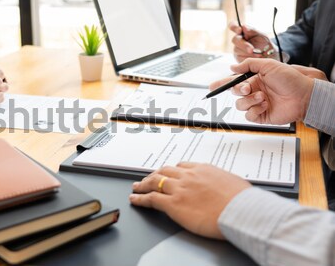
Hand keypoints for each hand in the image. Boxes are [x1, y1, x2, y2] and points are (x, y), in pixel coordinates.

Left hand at [130, 163, 250, 238]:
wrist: (242, 211)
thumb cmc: (244, 201)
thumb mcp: (235, 184)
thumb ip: (223, 184)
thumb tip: (227, 189)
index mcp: (203, 169)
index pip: (182, 166)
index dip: (172, 170)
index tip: (168, 173)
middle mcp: (189, 176)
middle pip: (165, 171)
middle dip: (155, 174)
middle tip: (148, 178)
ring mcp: (179, 189)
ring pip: (154, 182)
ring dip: (143, 184)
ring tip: (136, 187)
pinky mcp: (173, 204)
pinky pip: (152, 199)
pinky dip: (140, 198)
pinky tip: (135, 199)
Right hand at [210, 58, 315, 124]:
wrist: (303, 95)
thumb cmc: (290, 79)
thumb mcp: (269, 65)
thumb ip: (248, 65)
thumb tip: (232, 68)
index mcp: (254, 79)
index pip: (234, 82)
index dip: (221, 84)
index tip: (211, 87)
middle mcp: (254, 91)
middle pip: (235, 93)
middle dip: (239, 90)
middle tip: (248, 88)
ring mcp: (257, 104)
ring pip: (240, 105)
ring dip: (250, 100)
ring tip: (264, 97)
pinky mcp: (261, 115)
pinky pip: (248, 115)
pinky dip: (255, 110)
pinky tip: (265, 105)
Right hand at [229, 21, 277, 62]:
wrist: (268, 56)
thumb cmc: (265, 44)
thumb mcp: (262, 35)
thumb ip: (253, 31)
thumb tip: (244, 27)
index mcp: (243, 32)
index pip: (233, 26)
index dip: (233, 27)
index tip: (239, 30)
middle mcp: (238, 40)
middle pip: (235, 40)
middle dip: (244, 45)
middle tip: (252, 50)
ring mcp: (237, 49)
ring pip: (237, 50)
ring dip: (248, 53)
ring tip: (259, 55)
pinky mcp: (238, 58)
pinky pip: (240, 58)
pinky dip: (248, 58)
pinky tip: (255, 58)